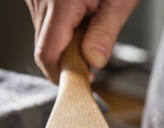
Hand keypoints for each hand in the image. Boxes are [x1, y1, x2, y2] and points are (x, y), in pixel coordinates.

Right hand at [24, 0, 138, 83]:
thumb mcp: (121, 1)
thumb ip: (106, 32)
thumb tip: (93, 62)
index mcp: (61, 2)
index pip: (48, 53)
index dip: (61, 74)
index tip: (80, 82)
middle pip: (44, 48)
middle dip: (66, 62)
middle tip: (90, 65)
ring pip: (43, 37)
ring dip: (63, 47)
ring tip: (87, 34)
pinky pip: (43, 23)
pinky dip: (60, 32)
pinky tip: (78, 23)